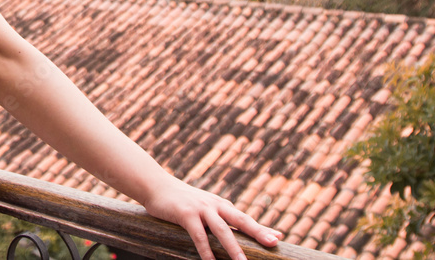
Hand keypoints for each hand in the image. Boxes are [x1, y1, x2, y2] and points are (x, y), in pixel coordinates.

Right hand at [142, 177, 281, 259]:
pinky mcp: (186, 214)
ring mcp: (200, 209)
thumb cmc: (182, 200)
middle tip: (272, 244)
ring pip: (221, 230)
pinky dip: (206, 250)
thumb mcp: (204, 206)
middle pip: (240, 220)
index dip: (262, 229)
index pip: (245, 219)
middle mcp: (214, 205)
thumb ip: (222, 218)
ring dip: (233, 248)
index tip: (278, 240)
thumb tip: (234, 226)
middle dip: (257, 232)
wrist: (156, 185)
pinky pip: (199, 235)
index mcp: (221, 205)